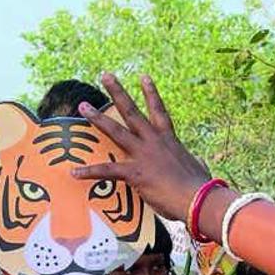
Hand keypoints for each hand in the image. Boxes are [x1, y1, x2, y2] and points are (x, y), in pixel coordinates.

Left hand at [73, 74, 211, 221]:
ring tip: (83, 106)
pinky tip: (74, 172)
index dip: (151, 93)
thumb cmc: (200, 187)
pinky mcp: (135, 173)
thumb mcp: (198, 168)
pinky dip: (89, 172)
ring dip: (98, 118)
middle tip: (105, 75)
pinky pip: (107, 171)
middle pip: (132, 111)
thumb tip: (201, 164)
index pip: (159, 111)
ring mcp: (143, 155)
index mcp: (170, 140)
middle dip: (117, 92)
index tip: (143, 77)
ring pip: (116, 131)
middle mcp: (154, 142)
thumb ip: (196, 163)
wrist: (199, 198)